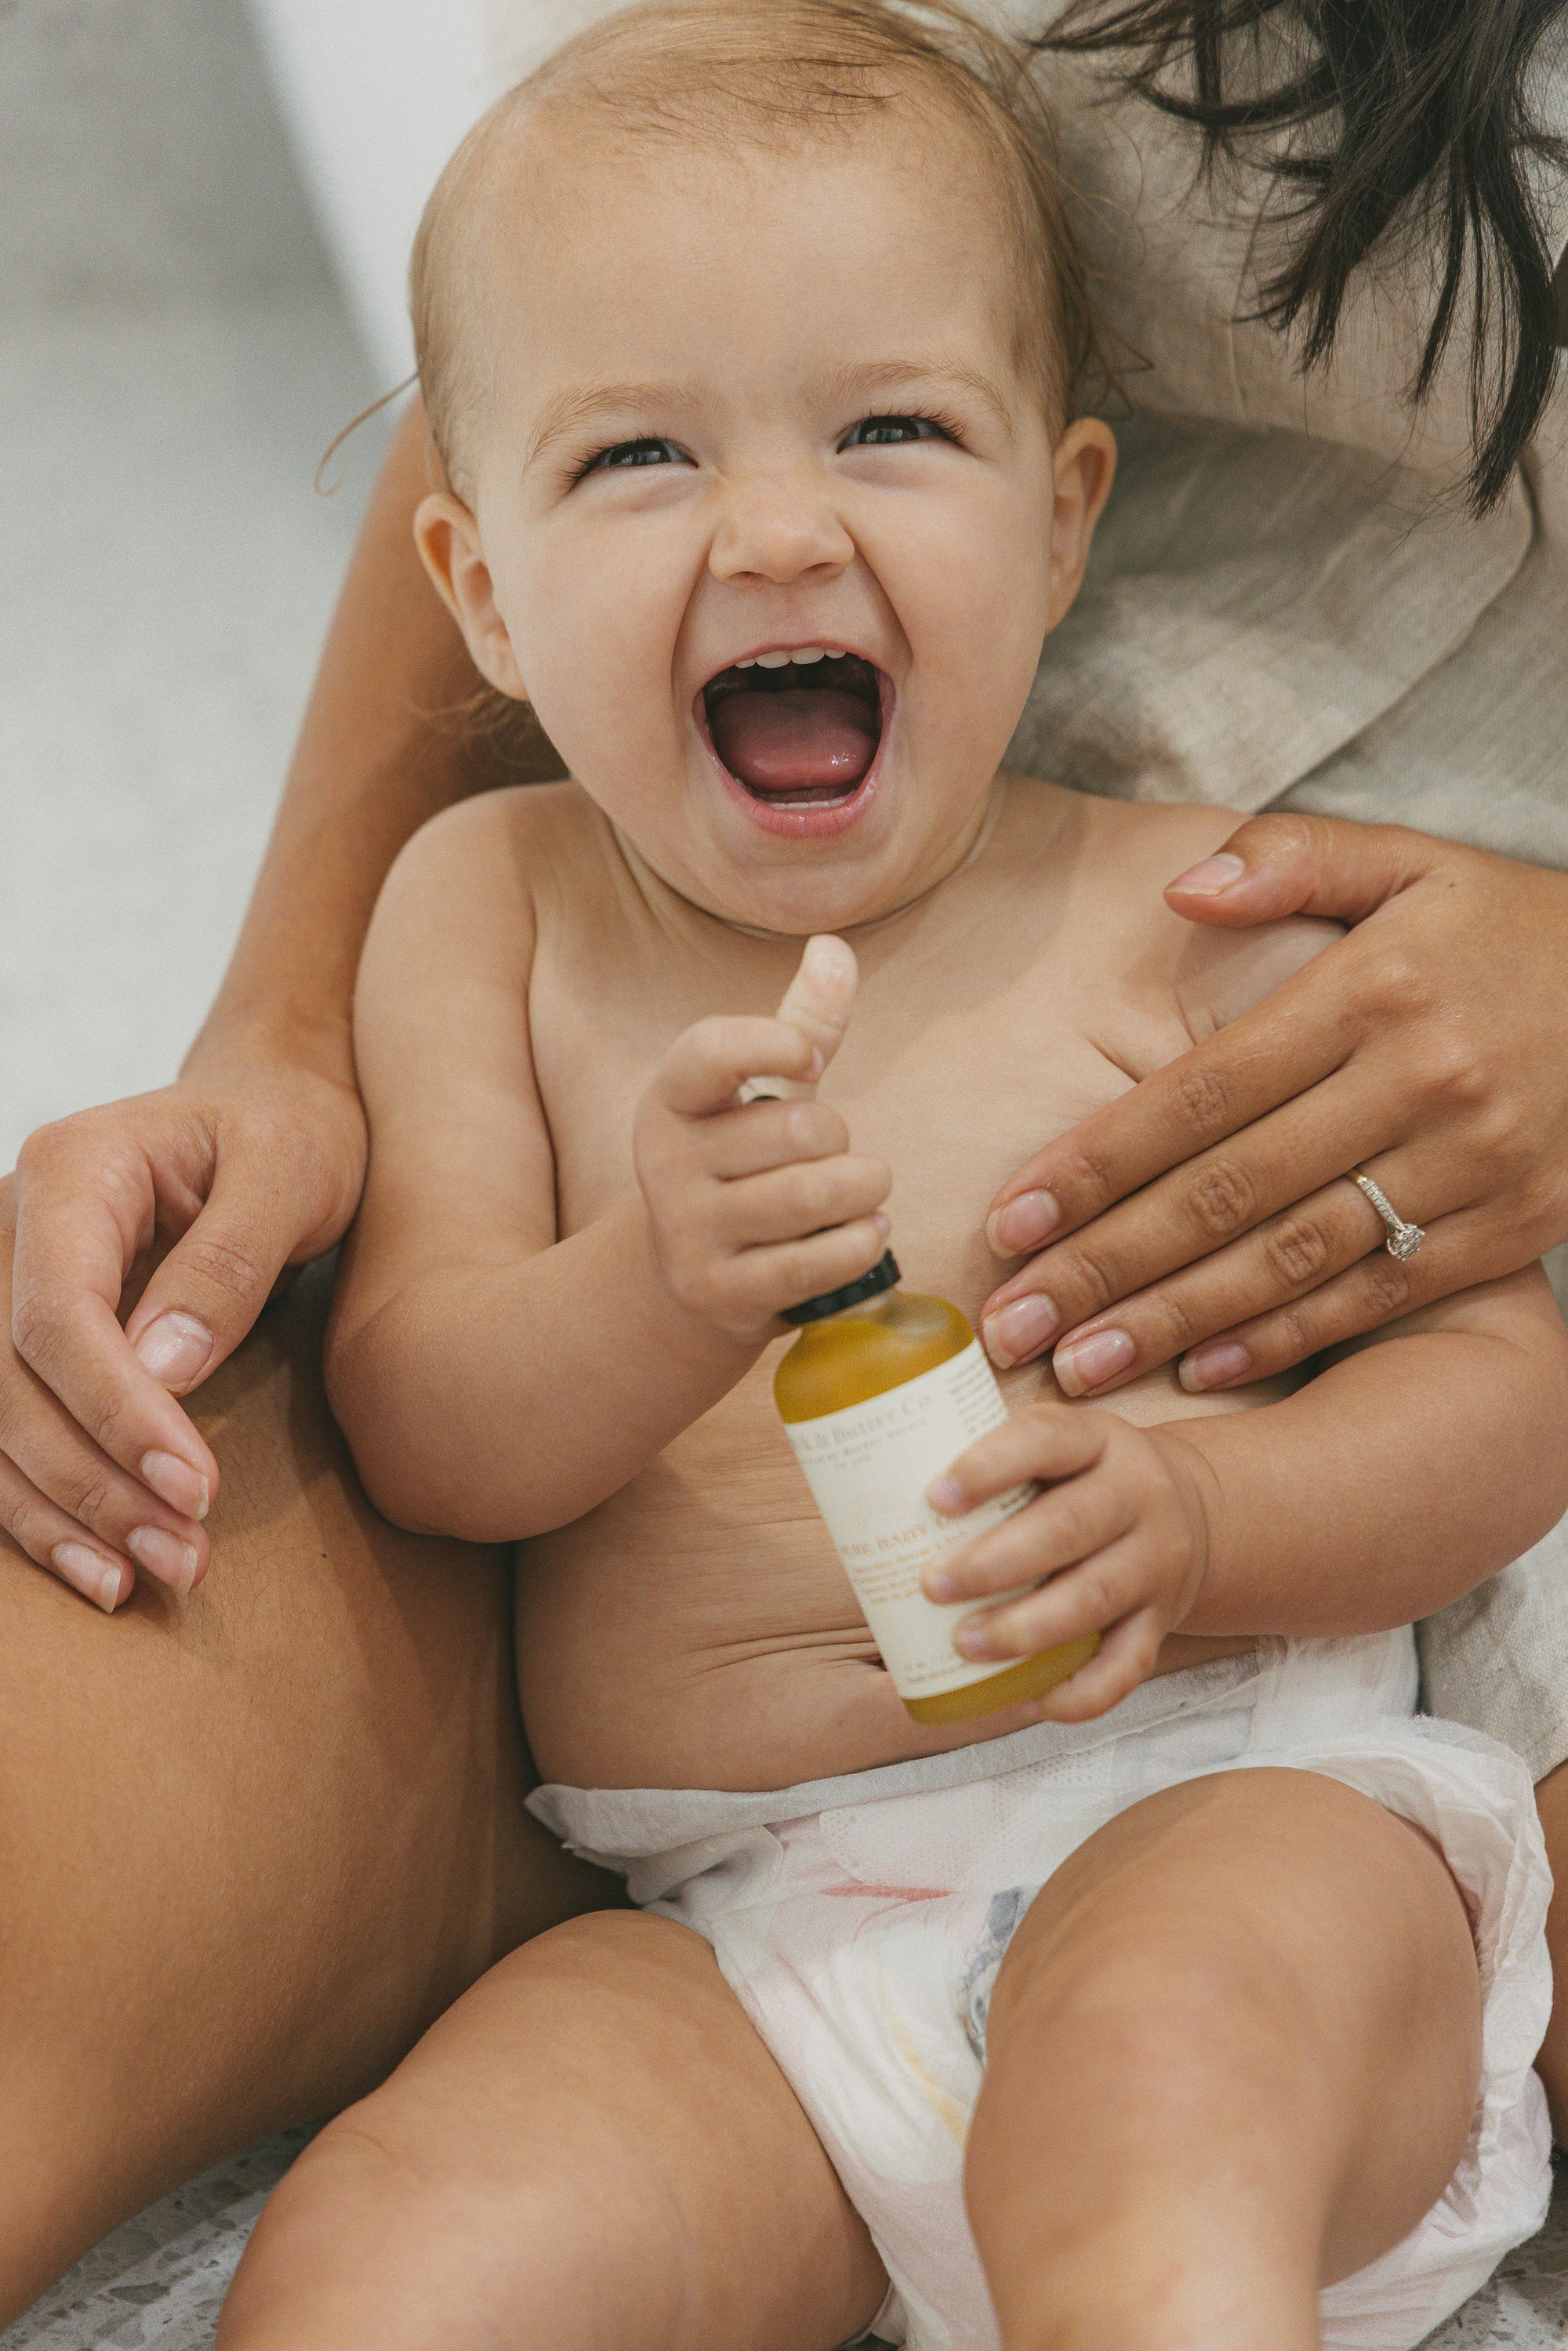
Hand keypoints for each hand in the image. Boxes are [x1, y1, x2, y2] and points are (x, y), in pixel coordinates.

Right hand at [4, 1052, 365, 1606]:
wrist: (272, 1107)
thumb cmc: (289, 1131)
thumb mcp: (290, 1171)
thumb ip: (230, 1263)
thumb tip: (164, 1371)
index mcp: (73, 1170)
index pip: (57, 1312)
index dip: (114, 1411)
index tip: (193, 1487)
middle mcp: (14, 1226)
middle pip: (13, 1379)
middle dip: (93, 1481)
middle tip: (186, 1557)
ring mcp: (8, 1281)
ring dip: (64, 1512)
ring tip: (152, 1578)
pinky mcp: (27, 1336)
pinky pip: (8, 1430)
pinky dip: (44, 1504)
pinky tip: (98, 1564)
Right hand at [632, 937, 891, 1343]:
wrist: (689, 1283)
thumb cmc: (742, 1167)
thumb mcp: (758, 1097)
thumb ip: (801, 1025)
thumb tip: (834, 947)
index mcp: (669, 1101)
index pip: (711, 1051)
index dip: (776, 1044)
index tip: (812, 1061)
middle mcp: (665, 1165)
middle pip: (799, 1130)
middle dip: (842, 1140)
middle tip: (838, 1154)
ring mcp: (689, 1233)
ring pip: (814, 1195)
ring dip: (865, 1191)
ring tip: (868, 1191)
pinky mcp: (723, 1292)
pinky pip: (819, 1261)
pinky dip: (862, 1244)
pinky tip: (867, 1234)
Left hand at [921, 1405, 1209, 1721]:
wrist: (1197, 1511)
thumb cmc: (1083, 1480)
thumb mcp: (1057, 1449)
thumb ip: (992, 1465)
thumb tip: (872, 1504)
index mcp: (1097, 1441)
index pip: (1047, 1440)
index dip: (991, 1466)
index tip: (935, 1497)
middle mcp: (1137, 1497)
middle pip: (1070, 1527)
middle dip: (996, 1562)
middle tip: (933, 1584)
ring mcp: (1155, 1562)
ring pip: (1094, 1598)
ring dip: (1025, 1629)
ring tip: (963, 1645)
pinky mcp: (1161, 1621)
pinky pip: (1126, 1666)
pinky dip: (1078, 1692)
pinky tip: (1027, 1700)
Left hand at [979, 817, 1567, 1396]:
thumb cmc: (1518, 927)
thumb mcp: (1417, 861)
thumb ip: (1293, 859)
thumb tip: (1181, 888)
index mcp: (1371, 991)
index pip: (1202, 1091)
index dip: (1098, 1160)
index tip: (1012, 1215)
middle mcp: (1418, 1082)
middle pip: (1231, 1188)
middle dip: (1110, 1262)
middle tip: (1012, 1321)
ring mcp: (1474, 1163)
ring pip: (1295, 1256)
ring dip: (1177, 1320)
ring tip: (1080, 1364)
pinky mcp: (1517, 1227)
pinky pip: (1380, 1293)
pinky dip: (1288, 1337)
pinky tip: (1201, 1369)